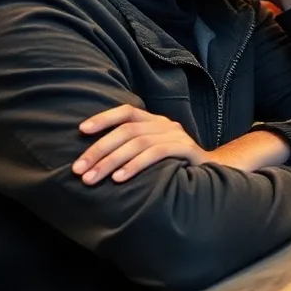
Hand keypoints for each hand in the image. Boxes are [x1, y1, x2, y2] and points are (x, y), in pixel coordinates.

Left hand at [73, 105, 207, 184]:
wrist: (211, 174)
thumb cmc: (172, 166)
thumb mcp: (150, 152)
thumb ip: (129, 149)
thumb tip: (91, 159)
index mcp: (154, 121)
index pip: (126, 111)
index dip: (103, 118)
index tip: (81, 131)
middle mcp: (165, 124)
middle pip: (127, 130)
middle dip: (98, 150)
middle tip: (78, 170)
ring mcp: (177, 135)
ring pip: (137, 142)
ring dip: (111, 161)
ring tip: (92, 179)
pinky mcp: (186, 149)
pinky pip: (156, 153)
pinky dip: (135, 165)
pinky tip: (119, 179)